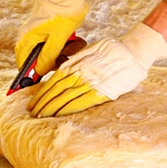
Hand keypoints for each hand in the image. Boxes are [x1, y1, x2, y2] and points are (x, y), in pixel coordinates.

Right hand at [15, 0, 87, 75]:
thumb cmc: (64, 15)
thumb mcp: (57, 40)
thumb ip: (47, 57)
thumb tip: (39, 71)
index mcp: (27, 37)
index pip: (23, 62)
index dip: (30, 73)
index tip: (38, 81)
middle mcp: (29, 34)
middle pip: (36, 57)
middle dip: (52, 60)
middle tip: (64, 57)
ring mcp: (37, 29)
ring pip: (47, 49)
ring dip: (60, 51)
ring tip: (72, 43)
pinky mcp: (46, 26)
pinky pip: (52, 41)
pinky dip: (62, 43)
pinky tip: (71, 38)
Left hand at [28, 23, 166, 116]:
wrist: (134, 53)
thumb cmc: (113, 51)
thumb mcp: (90, 50)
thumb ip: (76, 60)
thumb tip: (63, 68)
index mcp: (76, 63)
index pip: (54, 80)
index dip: (42, 92)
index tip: (34, 102)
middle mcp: (80, 73)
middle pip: (56, 90)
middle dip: (43, 103)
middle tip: (33, 113)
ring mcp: (91, 82)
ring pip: (66, 97)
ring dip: (52, 108)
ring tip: (42, 117)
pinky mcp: (102, 92)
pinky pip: (82, 102)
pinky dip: (69, 109)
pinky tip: (60, 116)